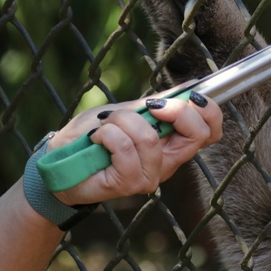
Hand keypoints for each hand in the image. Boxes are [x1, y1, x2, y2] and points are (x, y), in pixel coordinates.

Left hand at [47, 87, 221, 205]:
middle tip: (149, 106)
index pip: (211, 131)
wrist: (59, 160)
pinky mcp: (128, 184)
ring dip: (123, 120)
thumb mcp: (129, 110)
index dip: (208, 110)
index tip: (185, 95)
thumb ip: (158, 103)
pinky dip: (106, 134)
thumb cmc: (94, 134)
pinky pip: (124, 148)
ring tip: (106, 124)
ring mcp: (150, 176)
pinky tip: (97, 139)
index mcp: (173, 142)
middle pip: (197, 135)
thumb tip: (190, 86)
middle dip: (176, 110)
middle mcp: (168, 162)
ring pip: (150, 137)